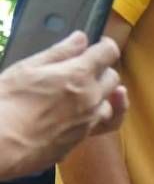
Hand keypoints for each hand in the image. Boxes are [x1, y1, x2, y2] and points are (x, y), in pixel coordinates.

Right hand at [0, 33, 126, 176]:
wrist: (1, 144)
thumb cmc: (6, 103)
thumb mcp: (27, 68)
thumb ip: (59, 52)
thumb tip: (81, 39)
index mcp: (78, 74)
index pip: (108, 53)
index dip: (106, 46)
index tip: (101, 44)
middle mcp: (91, 97)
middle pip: (113, 77)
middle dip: (102, 69)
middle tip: (87, 68)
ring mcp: (90, 120)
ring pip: (111, 102)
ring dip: (104, 94)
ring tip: (88, 91)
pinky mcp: (83, 138)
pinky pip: (104, 124)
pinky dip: (102, 115)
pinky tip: (95, 112)